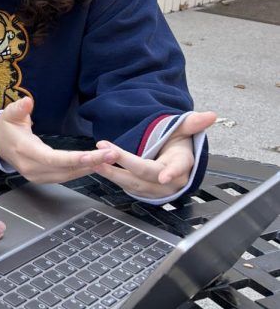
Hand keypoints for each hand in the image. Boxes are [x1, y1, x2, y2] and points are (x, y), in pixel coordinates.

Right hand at [0, 97, 117, 182]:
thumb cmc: (6, 127)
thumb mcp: (9, 114)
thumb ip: (19, 108)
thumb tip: (28, 101)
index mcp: (25, 151)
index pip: (52, 158)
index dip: (74, 158)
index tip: (94, 155)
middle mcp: (31, 167)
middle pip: (65, 169)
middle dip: (91, 163)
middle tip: (112, 155)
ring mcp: (36, 176)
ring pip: (67, 176)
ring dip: (89, 168)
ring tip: (109, 159)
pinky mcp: (41, 178)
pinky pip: (64, 177)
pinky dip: (81, 171)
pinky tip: (95, 164)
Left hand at [89, 111, 216, 198]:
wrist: (171, 160)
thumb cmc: (177, 144)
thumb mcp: (184, 130)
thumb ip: (193, 123)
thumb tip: (211, 115)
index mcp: (182, 164)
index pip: (178, 168)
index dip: (171, 173)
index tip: (163, 176)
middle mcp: (170, 180)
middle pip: (146, 174)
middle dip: (126, 163)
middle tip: (107, 152)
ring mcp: (156, 189)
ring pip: (133, 184)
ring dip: (113, 173)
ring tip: (96, 160)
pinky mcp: (143, 192)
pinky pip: (126, 187)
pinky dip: (112, 178)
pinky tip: (99, 167)